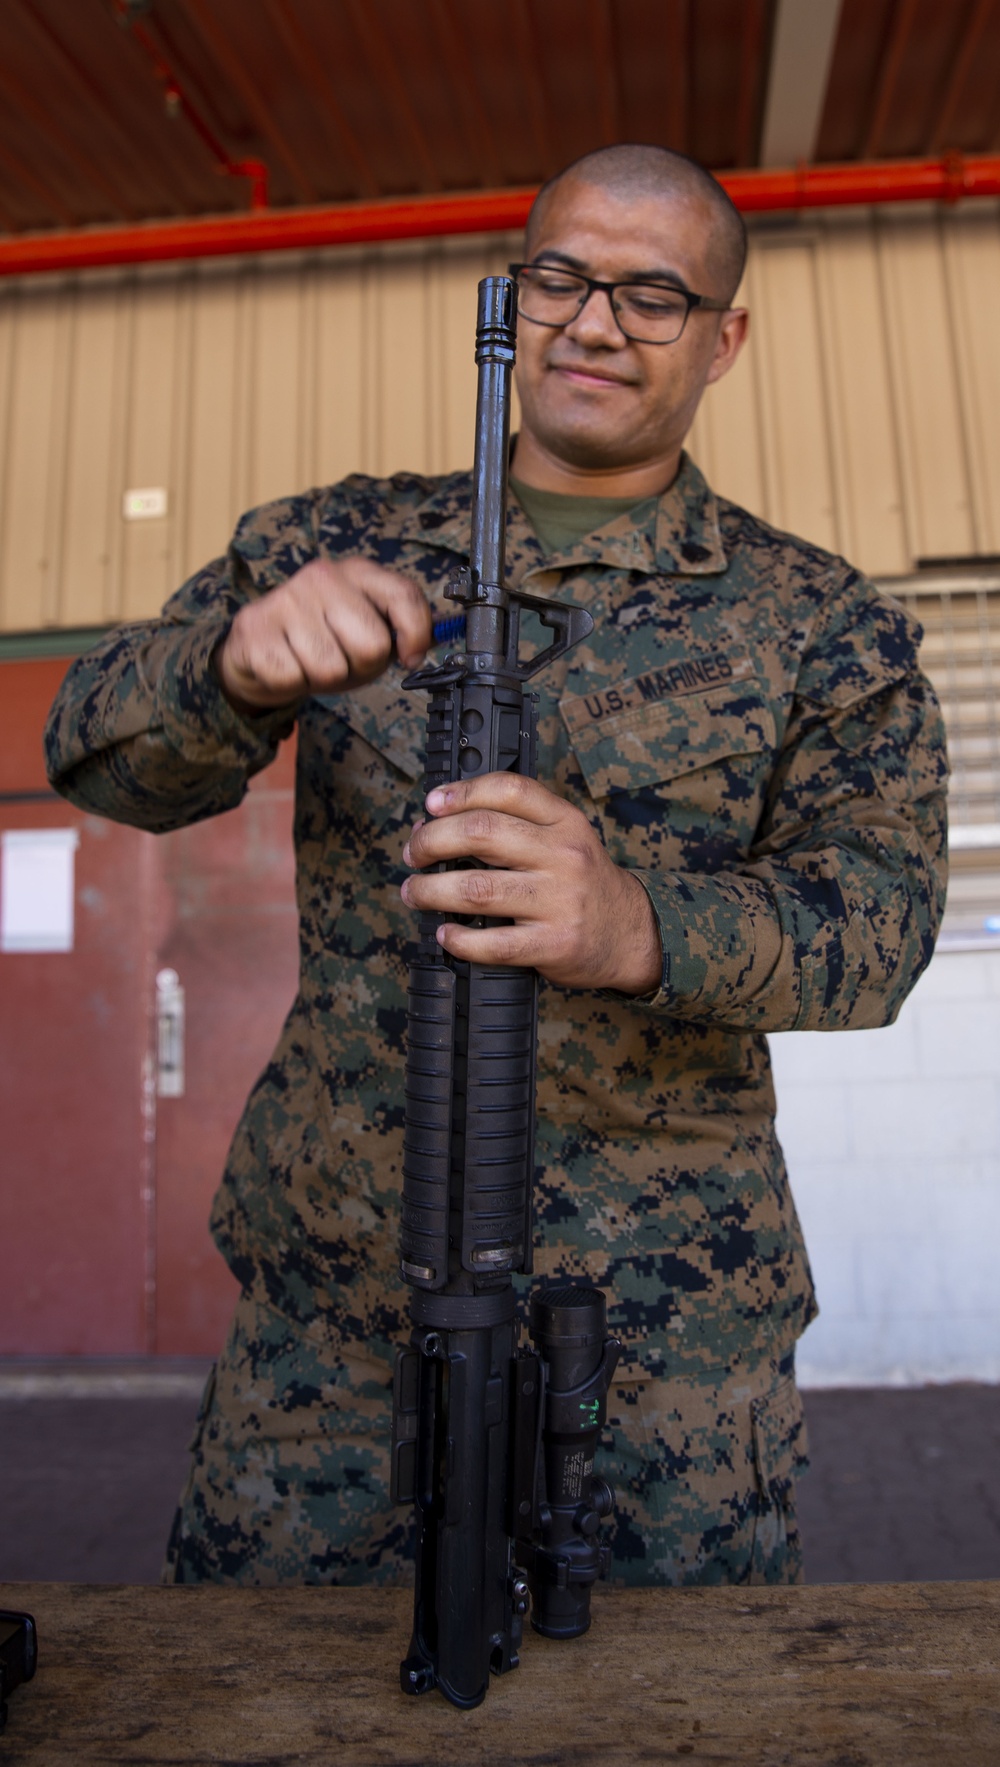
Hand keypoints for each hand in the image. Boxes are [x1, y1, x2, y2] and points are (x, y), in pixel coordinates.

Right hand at [216, 556, 431, 711]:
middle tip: (344, 660)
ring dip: (324, 679)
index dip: (416, 635)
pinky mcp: (255, 628)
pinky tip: (287, 665)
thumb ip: (398, 632)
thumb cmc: (321, 640)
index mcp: (357, 572)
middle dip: (362, 667)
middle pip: (371, 645)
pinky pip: (293, 678)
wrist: (257, 647)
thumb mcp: (366, 630)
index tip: (410, 657)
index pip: (403, 595)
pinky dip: (293, 684)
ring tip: (311, 662)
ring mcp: (286, 599)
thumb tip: (417, 652)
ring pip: (331, 669)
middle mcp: (322, 576)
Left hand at [401, 773, 661, 994]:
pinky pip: (493, 943)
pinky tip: (445, 934)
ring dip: (430, 891)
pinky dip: (459, 940)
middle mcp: (564, 856)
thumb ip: (515, 825)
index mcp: (565, 822)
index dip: (461, 792)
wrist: (630, 933)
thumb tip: (436, 821)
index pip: (508, 789)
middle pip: (481, 833)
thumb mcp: (564, 838)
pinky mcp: (554, 944)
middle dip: (432, 841)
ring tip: (414, 893)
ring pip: (476, 888)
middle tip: (414, 854)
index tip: (431, 805)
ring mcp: (560, 901)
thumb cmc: (583, 882)